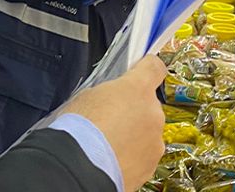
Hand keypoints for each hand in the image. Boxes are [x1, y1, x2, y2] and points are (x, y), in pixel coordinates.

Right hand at [62, 56, 166, 190]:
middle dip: (134, 110)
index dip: (147, 68)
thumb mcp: (88, 95)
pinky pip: (144, 154)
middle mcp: (153, 113)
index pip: (154, 67)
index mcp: (137, 88)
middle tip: (111, 119)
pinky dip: (132, 155)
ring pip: (148, 131)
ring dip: (134, 134)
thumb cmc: (79, 129)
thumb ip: (109, 92)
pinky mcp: (152, 165)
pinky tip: (112, 157)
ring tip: (109, 143)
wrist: (81, 166)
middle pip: (149, 105)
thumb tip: (112, 98)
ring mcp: (155, 140)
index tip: (141, 70)